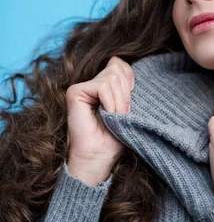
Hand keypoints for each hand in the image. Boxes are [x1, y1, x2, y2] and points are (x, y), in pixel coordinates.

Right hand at [66, 56, 134, 182]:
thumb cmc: (114, 138)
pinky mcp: (75, 92)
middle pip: (118, 68)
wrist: (99, 156)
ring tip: (116, 116)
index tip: (129, 103)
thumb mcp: (127, 109)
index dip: (130, 80)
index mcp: (104, 86)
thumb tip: (130, 68)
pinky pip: (103, 86)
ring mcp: (82, 87)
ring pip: (113, 77)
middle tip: (122, 114)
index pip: (119, 64)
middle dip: (126, 93)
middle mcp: (91, 83)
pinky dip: (111, 102)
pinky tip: (108, 114)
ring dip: (120, 100)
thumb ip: (127, 88)